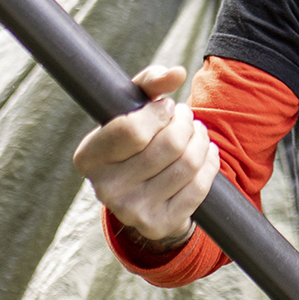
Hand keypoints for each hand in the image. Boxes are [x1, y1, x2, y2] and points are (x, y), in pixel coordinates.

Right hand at [71, 64, 217, 245]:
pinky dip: (210, 164)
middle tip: (187, 117)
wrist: (140, 190)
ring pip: (186, 165)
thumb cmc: (135, 138)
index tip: (166, 107)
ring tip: (198, 132)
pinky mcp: (158, 226)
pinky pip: (198, 188)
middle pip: (167, 146)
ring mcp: (131, 212)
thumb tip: (177, 74)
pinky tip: (207, 153)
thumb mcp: (133, 107)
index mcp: (88, 157)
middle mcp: (105, 189)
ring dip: (201, 140)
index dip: (159, 113)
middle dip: (186, 123)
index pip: (132, 129)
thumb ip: (150, 82)